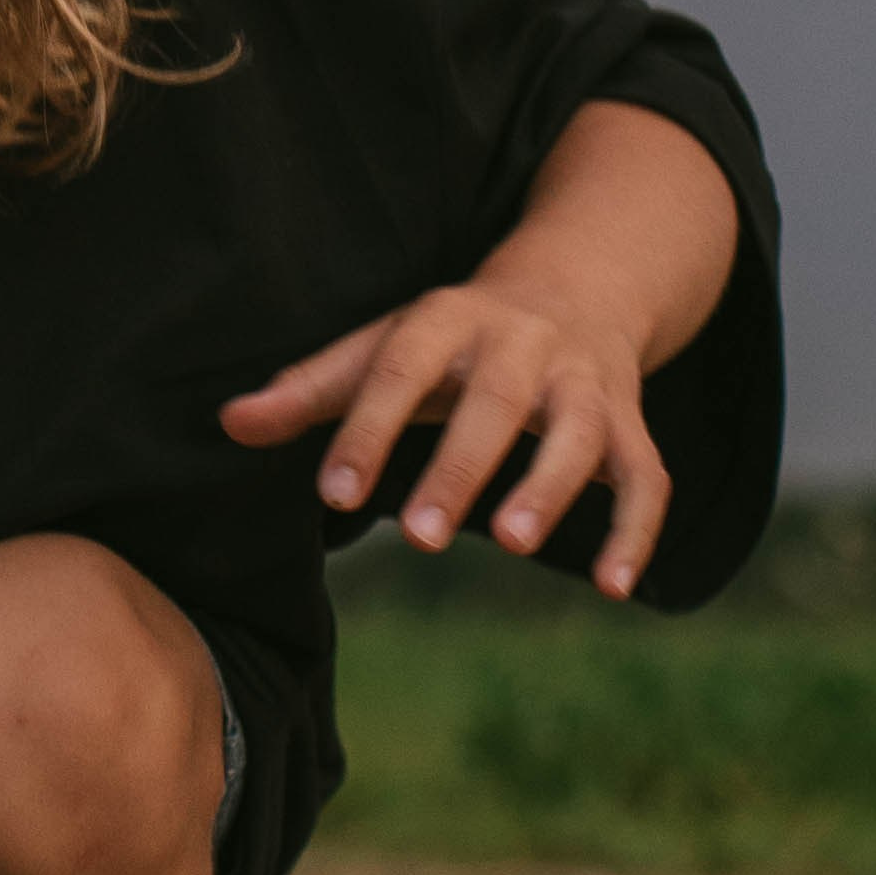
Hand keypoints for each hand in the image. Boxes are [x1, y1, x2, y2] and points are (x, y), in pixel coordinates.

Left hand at [219, 277, 667, 597]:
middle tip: (416, 535)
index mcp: (448, 319)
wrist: (576, 286)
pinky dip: (636, 531)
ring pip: (577, 434)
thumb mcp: (383, 345)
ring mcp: (583, 383)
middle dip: (458, 466)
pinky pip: (646, 476)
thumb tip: (229, 422)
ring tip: (512, 543)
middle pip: (494, 402)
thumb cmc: (453, 338)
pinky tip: (614, 588)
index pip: (401, 367)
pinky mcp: (629, 421)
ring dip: (550, 487)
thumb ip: (311, 389)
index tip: (332, 492)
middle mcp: (522, 345)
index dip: (367, 427)